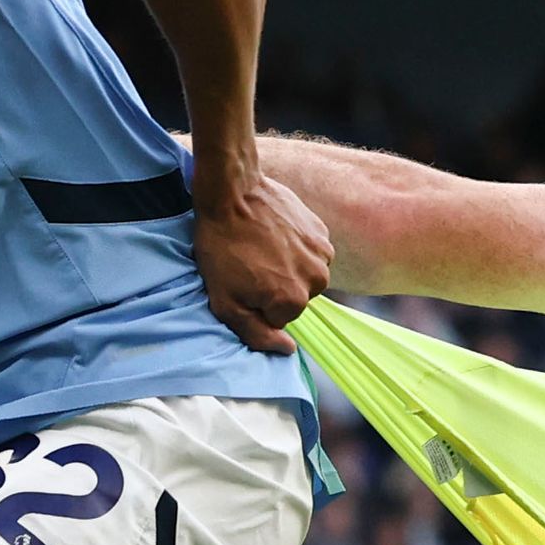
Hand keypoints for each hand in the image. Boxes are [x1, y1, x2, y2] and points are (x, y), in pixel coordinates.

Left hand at [192, 159, 332, 354]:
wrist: (233, 193)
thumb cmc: (222, 246)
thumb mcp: (224, 301)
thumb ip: (255, 333)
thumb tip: (287, 351)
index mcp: (292, 301)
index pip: (277, 320)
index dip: (255, 304)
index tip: (240, 283)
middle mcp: (316, 280)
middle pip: (294, 300)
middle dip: (273, 288)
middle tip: (249, 265)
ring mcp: (322, 254)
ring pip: (304, 277)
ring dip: (286, 269)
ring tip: (261, 249)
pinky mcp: (321, 232)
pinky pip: (310, 254)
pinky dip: (295, 250)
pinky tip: (273, 236)